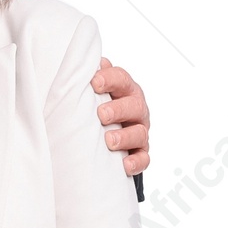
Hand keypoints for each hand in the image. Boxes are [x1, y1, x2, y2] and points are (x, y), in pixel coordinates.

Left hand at [92, 59, 149, 177]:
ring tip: (109, 141)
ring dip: (125, 137)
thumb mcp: (93, 92)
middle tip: (101, 115)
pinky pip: (143, 159)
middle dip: (118, 109)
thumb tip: (84, 62)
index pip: (122, 80)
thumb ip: (90, 77)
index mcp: (124, 91)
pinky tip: (125, 165)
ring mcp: (139, 132)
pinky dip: (136, 162)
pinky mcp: (140, 153)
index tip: (94, 83)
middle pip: (134, 105)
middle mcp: (136, 110)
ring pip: (140, 133)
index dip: (110, 79)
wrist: (105, 136)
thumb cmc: (98, 109)